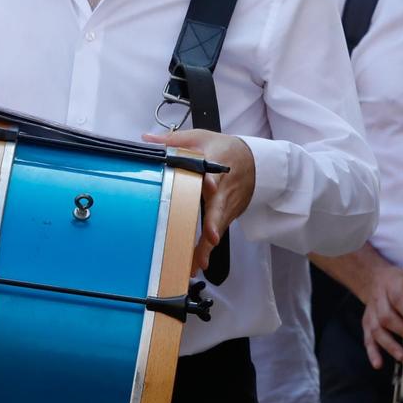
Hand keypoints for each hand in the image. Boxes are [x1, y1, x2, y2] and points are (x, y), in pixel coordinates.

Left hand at [142, 129, 257, 274]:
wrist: (255, 162)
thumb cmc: (225, 150)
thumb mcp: (201, 138)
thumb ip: (173, 141)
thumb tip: (147, 140)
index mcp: (217, 165)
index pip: (215, 173)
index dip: (211, 181)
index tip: (209, 187)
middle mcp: (224, 189)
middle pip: (220, 207)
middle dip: (214, 223)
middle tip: (212, 237)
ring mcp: (228, 204)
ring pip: (218, 226)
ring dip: (207, 246)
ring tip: (195, 264)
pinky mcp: (228, 215)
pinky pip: (216, 233)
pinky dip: (206, 249)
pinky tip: (195, 264)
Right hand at [354, 251, 402, 370]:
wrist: (373, 277)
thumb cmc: (396, 280)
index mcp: (392, 285)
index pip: (400, 300)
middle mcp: (379, 300)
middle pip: (388, 318)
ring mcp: (371, 313)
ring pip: (377, 331)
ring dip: (390, 345)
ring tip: (402, 356)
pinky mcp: (366, 323)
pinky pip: (368, 339)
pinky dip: (372, 352)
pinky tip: (378, 364)